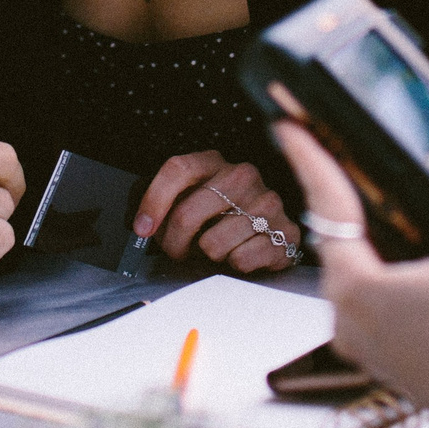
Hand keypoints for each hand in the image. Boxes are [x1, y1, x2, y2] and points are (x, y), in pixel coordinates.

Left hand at [135, 151, 301, 275]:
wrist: (270, 233)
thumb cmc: (223, 217)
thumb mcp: (194, 199)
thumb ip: (169, 203)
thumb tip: (143, 225)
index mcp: (216, 162)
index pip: (178, 169)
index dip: (154, 201)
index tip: (143, 228)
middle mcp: (243, 176)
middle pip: (186, 214)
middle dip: (174, 243)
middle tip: (178, 250)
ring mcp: (266, 202)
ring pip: (212, 244)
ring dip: (208, 255)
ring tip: (217, 248)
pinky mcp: (285, 232)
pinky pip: (240, 260)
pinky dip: (235, 264)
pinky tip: (241, 253)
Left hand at [271, 121, 428, 427]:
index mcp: (354, 287)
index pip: (328, 207)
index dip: (311, 160)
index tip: (289, 131)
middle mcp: (347, 318)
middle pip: (337, 241)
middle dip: (341, 199)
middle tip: (336, 160)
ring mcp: (364, 343)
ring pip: (358, 273)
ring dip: (372, 240)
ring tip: (383, 207)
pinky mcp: (386, 358)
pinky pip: (377, 301)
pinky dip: (389, 274)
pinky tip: (417, 262)